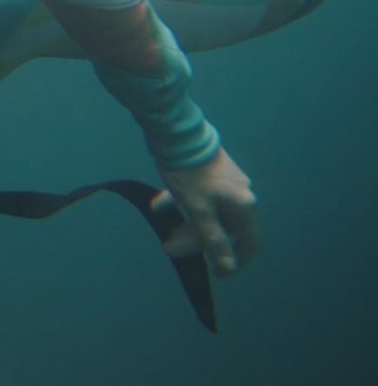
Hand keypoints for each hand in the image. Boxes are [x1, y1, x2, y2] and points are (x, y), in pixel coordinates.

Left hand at [151, 147, 259, 276]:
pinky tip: (159, 207)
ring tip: (164, 235)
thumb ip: (213, 240)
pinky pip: (198, 197)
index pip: (249, 242)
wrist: (175, 133)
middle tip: (172, 248)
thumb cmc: (189, 175)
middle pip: (223, 228)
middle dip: (198, 242)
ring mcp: (224, 183)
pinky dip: (181, 204)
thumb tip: (227, 267)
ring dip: (188, 225)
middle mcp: (239, 195)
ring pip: (208, 212)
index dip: (236, 260)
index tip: (219, 274)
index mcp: (243, 205)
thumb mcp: (199, 211)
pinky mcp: (208, 173)